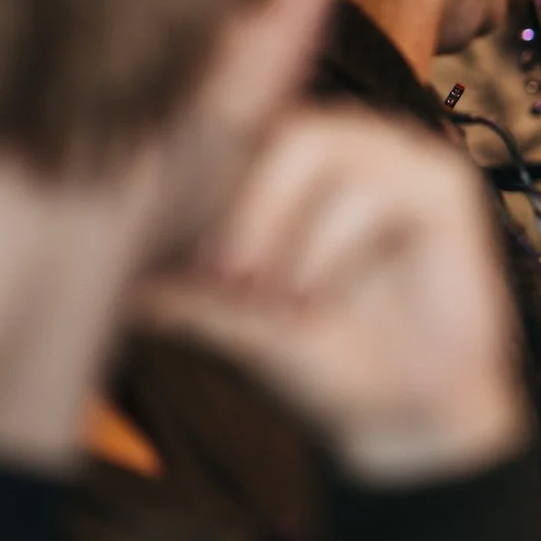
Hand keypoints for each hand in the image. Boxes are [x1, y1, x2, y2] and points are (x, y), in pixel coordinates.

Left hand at [132, 108, 524, 485]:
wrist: (403, 418)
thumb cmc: (321, 359)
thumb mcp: (231, 317)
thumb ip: (177, 283)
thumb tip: (95, 263)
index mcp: (296, 160)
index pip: (233, 123)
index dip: (196, 170)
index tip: (166, 243)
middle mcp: (350, 143)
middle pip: (271, 122)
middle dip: (234, 199)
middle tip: (219, 274)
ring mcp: (401, 157)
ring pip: (318, 142)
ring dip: (276, 218)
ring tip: (261, 290)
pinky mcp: (445, 188)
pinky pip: (374, 187)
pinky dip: (329, 242)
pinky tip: (311, 294)